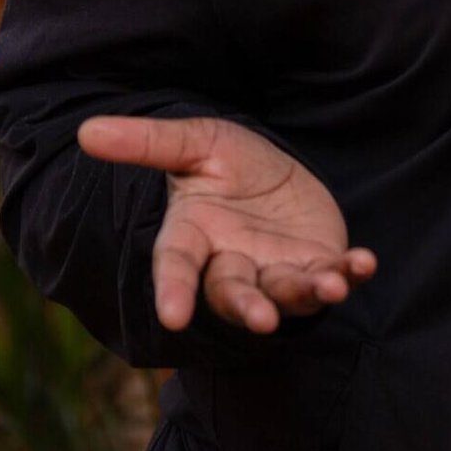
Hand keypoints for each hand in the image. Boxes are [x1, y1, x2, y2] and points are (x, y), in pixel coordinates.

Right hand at [77, 113, 376, 333]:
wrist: (275, 172)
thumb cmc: (227, 162)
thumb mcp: (194, 143)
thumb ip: (148, 142)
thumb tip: (87, 130)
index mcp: (193, 236)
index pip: (177, 267)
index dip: (173, 292)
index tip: (173, 317)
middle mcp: (232, 261)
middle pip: (233, 292)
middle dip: (248, 307)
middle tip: (262, 319)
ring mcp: (276, 268)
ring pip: (286, 291)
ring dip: (308, 293)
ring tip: (330, 288)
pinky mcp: (318, 264)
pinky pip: (335, 274)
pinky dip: (351, 274)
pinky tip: (364, 264)